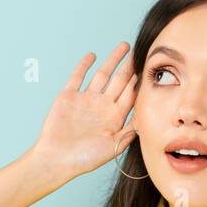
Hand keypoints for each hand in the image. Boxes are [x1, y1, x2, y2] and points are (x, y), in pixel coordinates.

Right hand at [29, 43, 139, 179]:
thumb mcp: (113, 147)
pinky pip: (77, 77)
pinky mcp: (68, 97)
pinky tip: (92, 55)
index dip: (140, 82)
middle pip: (119, 81)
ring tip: (124, 46)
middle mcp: (101, 106)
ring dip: (112, 60)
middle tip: (141, 51)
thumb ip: (129, 132)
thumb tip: (147, 118)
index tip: (150, 68)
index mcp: (114, 117)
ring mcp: (85, 100)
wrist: (56, 159)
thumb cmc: (84, 159)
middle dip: (130, 67)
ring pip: (102, 75)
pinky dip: (84, 66)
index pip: (131, 95)